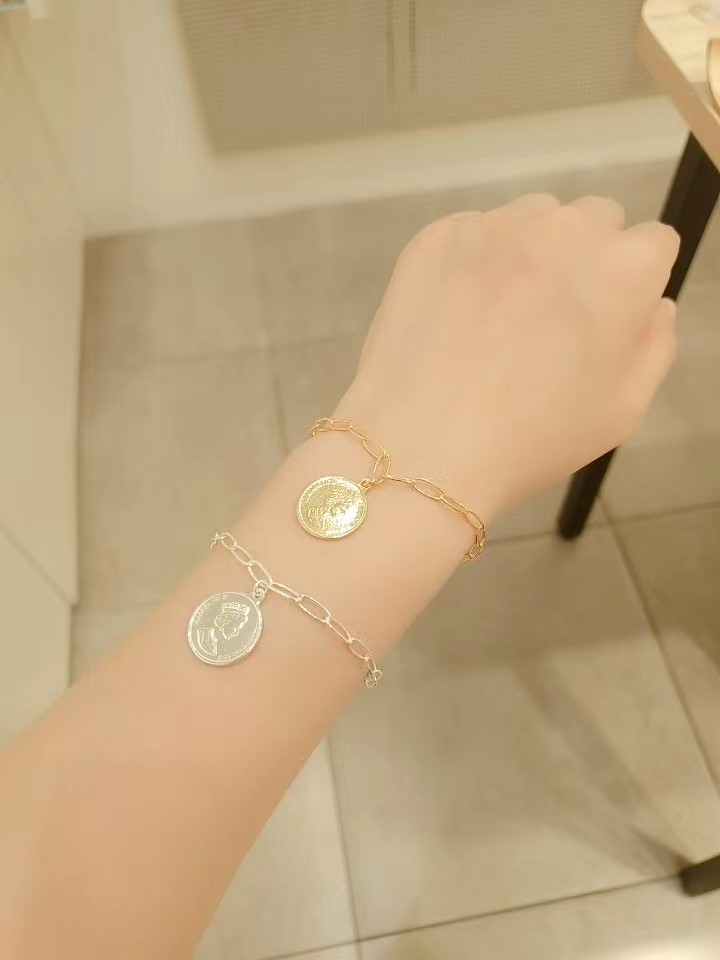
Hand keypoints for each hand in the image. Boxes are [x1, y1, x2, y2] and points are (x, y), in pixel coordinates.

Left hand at [337, 194, 678, 521]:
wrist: (422, 446)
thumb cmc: (531, 439)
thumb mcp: (622, 411)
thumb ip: (655, 345)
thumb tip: (654, 306)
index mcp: (624, 268)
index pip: (653, 244)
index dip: (633, 286)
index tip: (605, 323)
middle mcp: (563, 229)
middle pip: (594, 220)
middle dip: (585, 259)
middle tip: (550, 323)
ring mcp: (494, 226)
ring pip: (532, 219)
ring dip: (530, 253)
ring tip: (499, 319)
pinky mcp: (436, 236)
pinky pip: (472, 235)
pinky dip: (473, 264)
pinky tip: (456, 317)